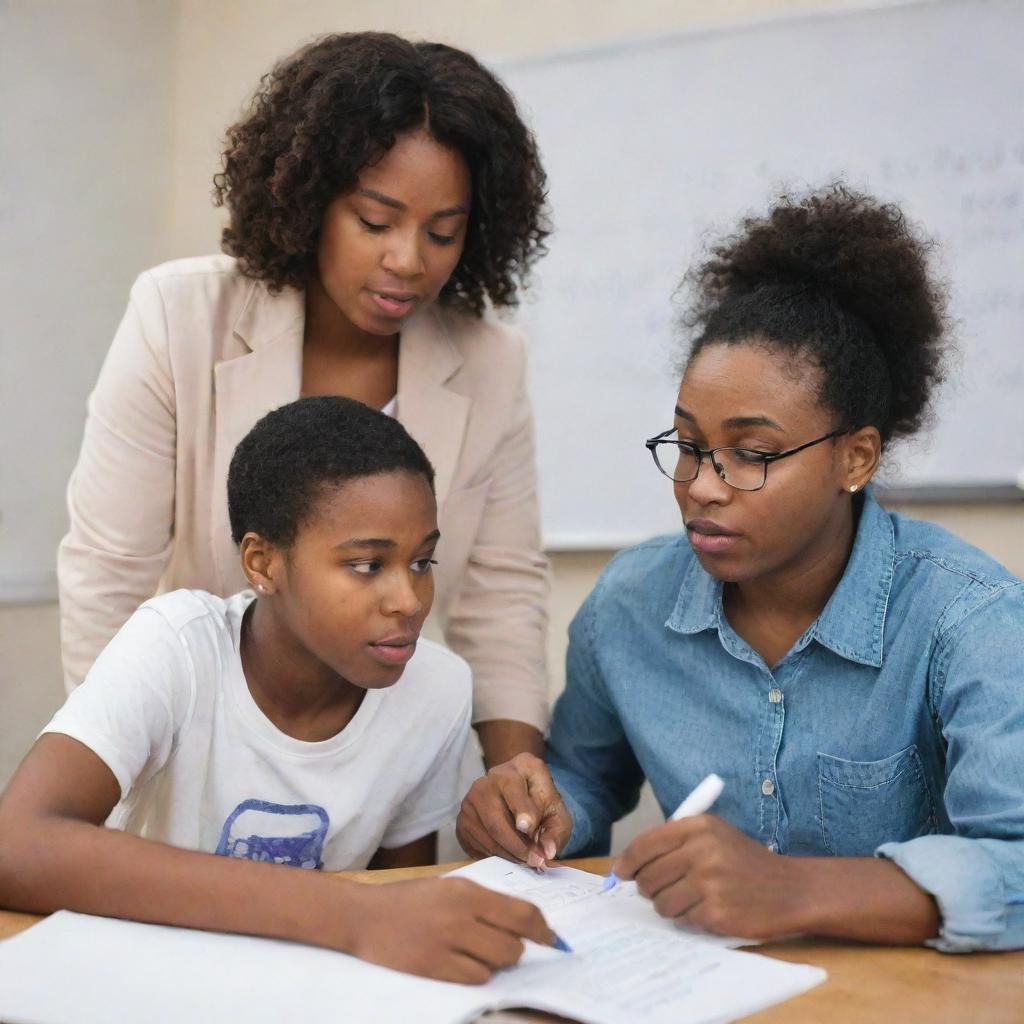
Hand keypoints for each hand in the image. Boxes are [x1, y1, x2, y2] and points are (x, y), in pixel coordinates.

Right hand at [345, 876, 556, 983]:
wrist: (363, 916)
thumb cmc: (409, 900)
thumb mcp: (449, 887)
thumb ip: (483, 902)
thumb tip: (523, 922)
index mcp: (467, 891)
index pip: (522, 913)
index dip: (544, 930)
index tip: (551, 939)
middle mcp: (460, 915)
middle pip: (515, 945)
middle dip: (517, 950)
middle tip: (506, 949)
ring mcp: (446, 943)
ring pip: (497, 964)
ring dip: (495, 963)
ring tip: (477, 954)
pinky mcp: (433, 968)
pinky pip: (474, 979)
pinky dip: (475, 975)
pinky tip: (461, 964)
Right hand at [457, 753, 572, 867]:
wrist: (520, 801)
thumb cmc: (541, 805)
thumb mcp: (557, 814)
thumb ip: (555, 832)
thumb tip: (547, 851)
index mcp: (517, 767)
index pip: (513, 788)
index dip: (521, 809)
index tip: (528, 828)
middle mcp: (487, 779)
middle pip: (496, 817)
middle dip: (517, 844)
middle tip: (534, 860)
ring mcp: (470, 800)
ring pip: (486, 834)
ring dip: (508, 854)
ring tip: (525, 861)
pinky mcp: (461, 821)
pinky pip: (475, 844)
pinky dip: (494, 856)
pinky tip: (509, 856)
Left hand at [613, 815, 802, 939]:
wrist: (791, 889)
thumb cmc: (746, 862)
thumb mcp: (714, 835)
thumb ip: (675, 842)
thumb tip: (629, 864)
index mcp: (697, 827)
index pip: (645, 844)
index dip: (628, 862)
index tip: (620, 872)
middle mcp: (701, 851)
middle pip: (648, 877)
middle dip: (648, 888)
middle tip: (660, 890)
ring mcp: (708, 883)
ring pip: (661, 902)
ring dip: (669, 906)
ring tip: (690, 900)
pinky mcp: (715, 912)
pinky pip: (682, 920)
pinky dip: (690, 919)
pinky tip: (708, 910)